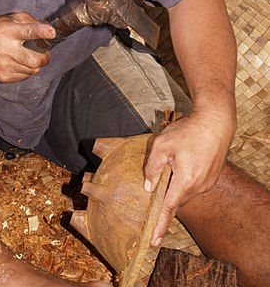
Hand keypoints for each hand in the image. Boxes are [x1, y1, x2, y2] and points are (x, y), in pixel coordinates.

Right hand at [0, 12, 54, 82]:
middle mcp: (5, 48)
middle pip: (35, 59)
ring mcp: (4, 65)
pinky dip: (26, 70)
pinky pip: (24, 77)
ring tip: (27, 56)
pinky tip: (18, 63)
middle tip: (43, 53)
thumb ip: (30, 21)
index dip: (42, 32)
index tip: (52, 33)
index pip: (28, 31)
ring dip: (34, 64)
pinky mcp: (3, 77)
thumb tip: (48, 29)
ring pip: (32, 70)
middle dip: (45, 57)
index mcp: (8, 31)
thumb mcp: (9, 19)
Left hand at [144, 110, 235, 245]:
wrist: (215, 122)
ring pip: (185, 191)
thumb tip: (148, 187)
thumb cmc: (187, 132)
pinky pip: (194, 185)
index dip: (160, 225)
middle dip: (167, 192)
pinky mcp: (212, 178)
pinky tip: (186, 159)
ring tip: (178, 158)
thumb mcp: (162, 146)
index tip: (155, 241)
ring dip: (177, 183)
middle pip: (176, 198)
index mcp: (185, 181)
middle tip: (164, 172)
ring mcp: (207, 183)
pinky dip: (186, 178)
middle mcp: (199, 187)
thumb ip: (152, 168)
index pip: (169, 208)